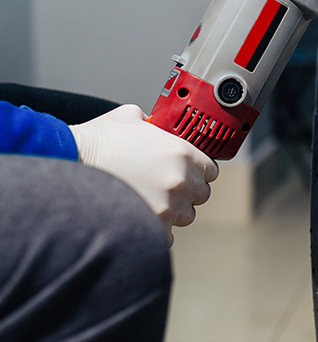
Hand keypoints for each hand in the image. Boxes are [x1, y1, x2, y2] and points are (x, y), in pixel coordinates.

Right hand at [70, 105, 218, 242]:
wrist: (69, 165)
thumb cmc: (96, 142)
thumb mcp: (127, 118)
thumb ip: (149, 121)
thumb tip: (149, 121)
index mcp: (182, 152)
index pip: (211, 170)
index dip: (199, 172)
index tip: (189, 174)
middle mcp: (181, 180)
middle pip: (201, 194)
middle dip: (187, 192)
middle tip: (165, 189)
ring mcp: (169, 206)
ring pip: (186, 216)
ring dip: (173, 212)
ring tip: (150, 203)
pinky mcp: (153, 227)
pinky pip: (167, 236)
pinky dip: (157, 231)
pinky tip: (140, 218)